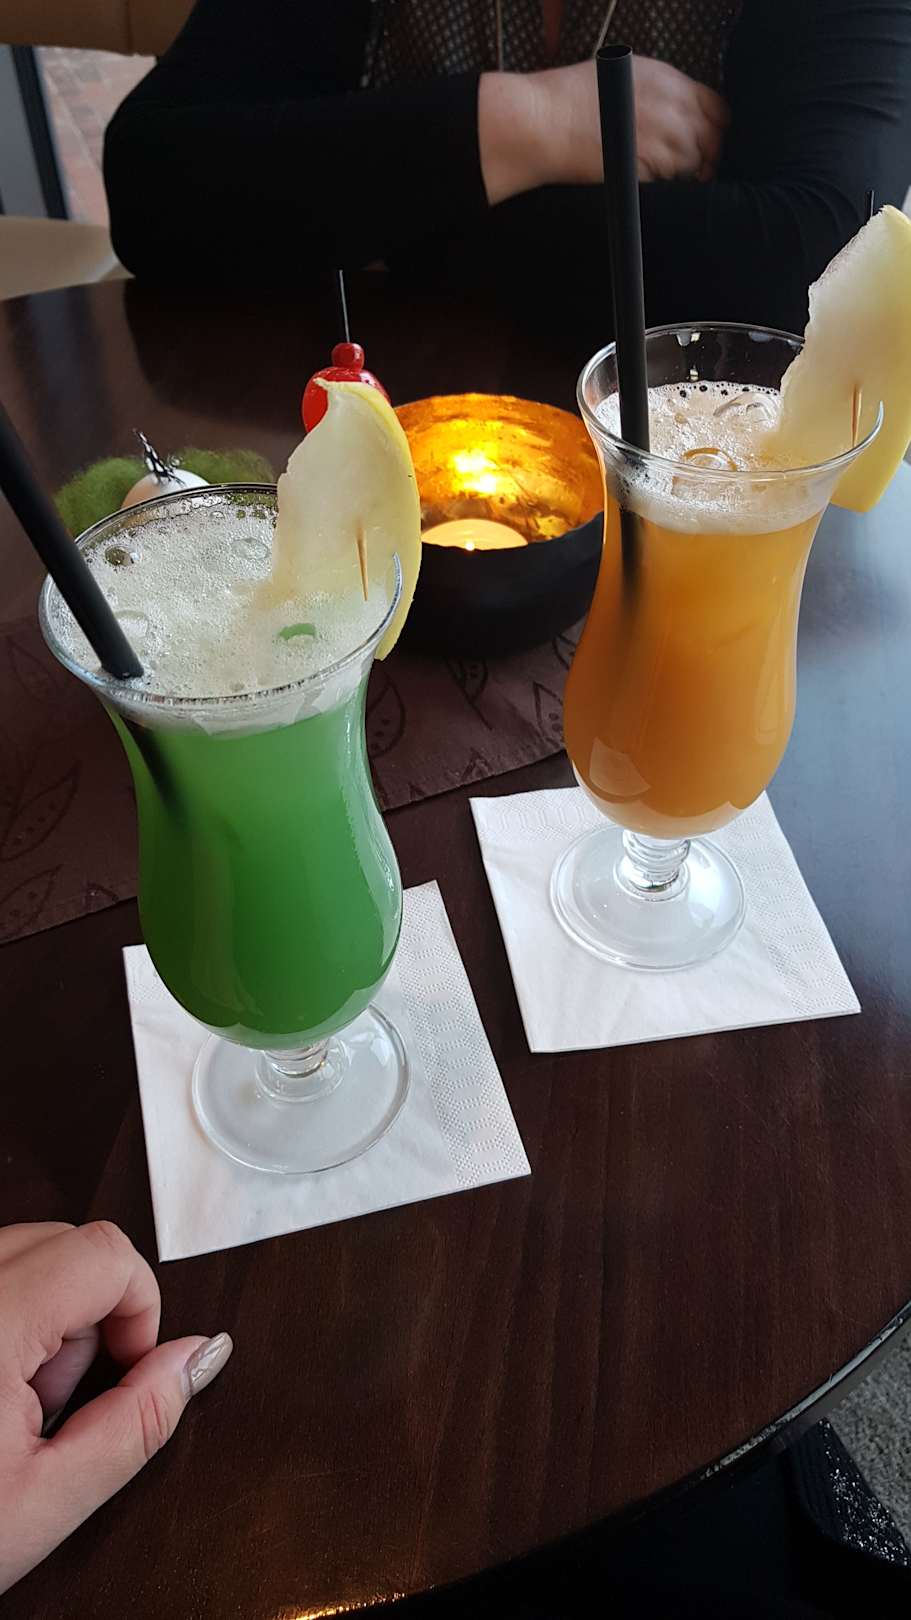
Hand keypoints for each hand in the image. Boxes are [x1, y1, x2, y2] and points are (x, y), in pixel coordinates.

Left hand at [0, 1221, 231, 1593]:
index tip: (125, 1373)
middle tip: (51, 1405)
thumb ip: (138, 1419)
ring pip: (22, 1254)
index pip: (105, 1251)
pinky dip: (2, 1315)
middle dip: (87, 1314)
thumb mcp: (44, 1501)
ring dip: (40, 1315)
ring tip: (4, 1407)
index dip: (139, 1308)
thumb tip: (204, 1355)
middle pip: (67, 1242)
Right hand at [479, 56, 727, 204]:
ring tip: (659, 173)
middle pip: (711, 139)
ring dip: (681, 173)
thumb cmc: (570, 100)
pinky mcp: (646, 168)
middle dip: (703, 155)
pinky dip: (662, 185)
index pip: (717, 107)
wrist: (543, 122)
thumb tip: (679, 113)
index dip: (714, 128)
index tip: (706, 140)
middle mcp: (672, 106)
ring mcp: (662, 139)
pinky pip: (669, 182)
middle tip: (688, 168)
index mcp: (668, 79)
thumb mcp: (624, 77)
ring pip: (692, 164)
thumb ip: (659, 93)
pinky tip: (643, 179)